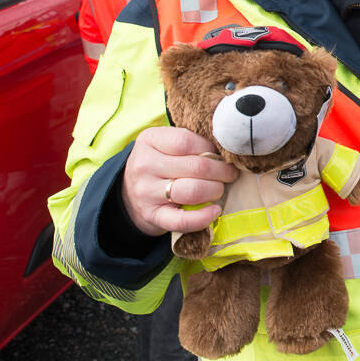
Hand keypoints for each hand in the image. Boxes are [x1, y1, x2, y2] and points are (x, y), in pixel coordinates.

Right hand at [121, 126, 236, 236]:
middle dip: (222, 171)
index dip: (210, 149)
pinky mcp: (153, 216)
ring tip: (220, 189)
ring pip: (192, 191)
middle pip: (196, 167)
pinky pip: (182, 220)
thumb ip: (190, 142)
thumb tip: (226, 147)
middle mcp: (145, 165)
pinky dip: (204, 217)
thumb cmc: (158, 164)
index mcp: (149, 140)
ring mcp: (147, 192)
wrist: (129, 194)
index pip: (187, 141)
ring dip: (215, 190)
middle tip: (230, 173)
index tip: (220, 155)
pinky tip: (215, 211)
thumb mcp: (164, 144)